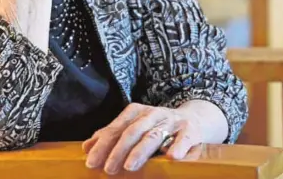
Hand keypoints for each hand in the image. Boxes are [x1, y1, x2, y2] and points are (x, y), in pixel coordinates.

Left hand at [81, 103, 205, 174]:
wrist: (195, 119)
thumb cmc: (158, 127)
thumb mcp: (134, 127)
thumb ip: (112, 136)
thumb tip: (86, 147)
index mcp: (136, 112)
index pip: (115, 128)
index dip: (102, 145)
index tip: (91, 161)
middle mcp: (152, 114)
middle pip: (132, 131)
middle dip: (118, 150)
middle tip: (108, 169)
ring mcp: (171, 121)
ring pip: (153, 135)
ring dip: (140, 151)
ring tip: (129, 166)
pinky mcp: (190, 130)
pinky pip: (184, 138)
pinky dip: (178, 146)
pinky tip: (171, 157)